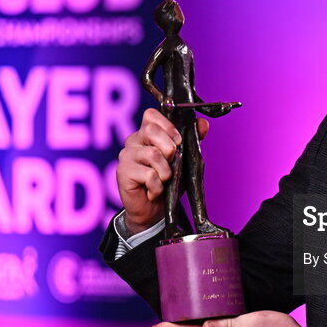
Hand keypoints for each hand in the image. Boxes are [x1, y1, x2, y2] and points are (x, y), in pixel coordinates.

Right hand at [116, 108, 209, 234]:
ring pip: (152, 154)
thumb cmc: (169, 182)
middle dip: (169, 148)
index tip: (178, 141)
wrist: (155, 210)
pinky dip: (158, 187)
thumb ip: (193, 140)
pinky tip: (153, 191)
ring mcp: (126, 156)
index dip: (168, 126)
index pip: (151, 115)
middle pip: (151, 131)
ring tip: (163, 181)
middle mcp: (133, 141)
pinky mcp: (123, 172)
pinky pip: (148, 175)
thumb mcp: (186, 160)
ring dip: (166, 173)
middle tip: (172, 163)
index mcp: (147, 133)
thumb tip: (204, 124)